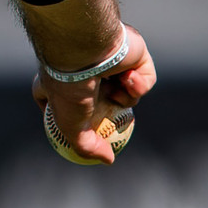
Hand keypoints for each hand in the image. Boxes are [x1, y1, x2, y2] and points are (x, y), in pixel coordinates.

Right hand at [32, 22, 155, 163]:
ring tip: (116, 89)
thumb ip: (85, 145)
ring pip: (126, 90)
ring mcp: (111, 59)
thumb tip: (108, 159)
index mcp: (63, 77)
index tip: (82, 128)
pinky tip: (127, 78)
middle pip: (101, 95)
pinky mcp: (134, 53)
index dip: (73, 113)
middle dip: (110, 108)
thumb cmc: (70, 83)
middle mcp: (86, 66)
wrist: (88, 48)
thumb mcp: (70, 124)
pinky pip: (144, 78)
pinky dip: (139, 85)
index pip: (62, 95)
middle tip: (115, 119)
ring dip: (124, 97)